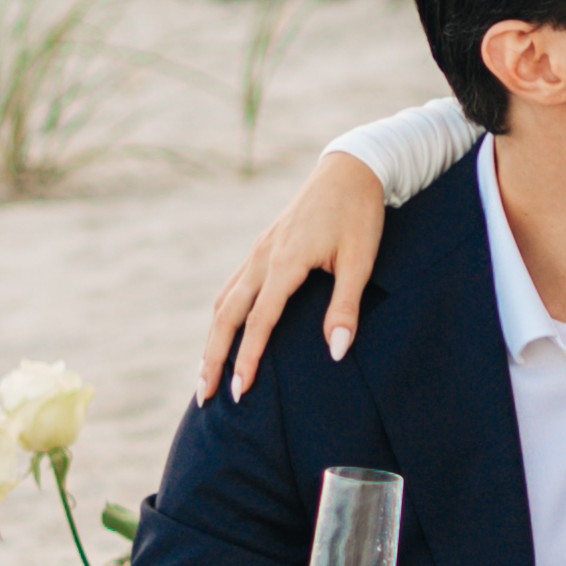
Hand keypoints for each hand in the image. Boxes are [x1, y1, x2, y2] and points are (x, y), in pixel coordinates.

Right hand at [204, 151, 395, 399]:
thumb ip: (345, 308)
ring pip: (223, 302)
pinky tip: (223, 332)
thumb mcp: (361, 262)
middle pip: (226, 316)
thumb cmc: (359, 216)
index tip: (238, 391)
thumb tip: (336, 351)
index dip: (246, 360)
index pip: (258, 323)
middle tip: (204, 395)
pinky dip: (222, 316)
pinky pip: (232, 288)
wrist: (349, 170)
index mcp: (284, 264)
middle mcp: (262, 259)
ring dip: (212, 339)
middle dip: (213, 358)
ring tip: (205, 373)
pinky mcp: (262, 249)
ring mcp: (258, 252)